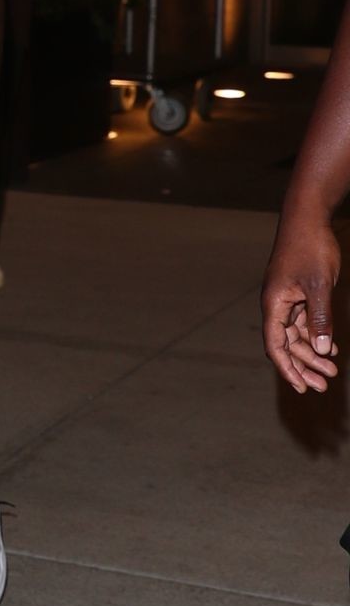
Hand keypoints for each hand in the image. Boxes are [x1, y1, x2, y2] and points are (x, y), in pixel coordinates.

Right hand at [262, 213, 340, 392]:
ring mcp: (287, 299)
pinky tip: (330, 347)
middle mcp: (276, 305)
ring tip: (331, 370)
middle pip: (287, 344)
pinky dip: (316, 335)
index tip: (301, 388)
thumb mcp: (319, 286)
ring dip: (313, 353)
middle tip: (323, 385)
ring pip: (297, 335)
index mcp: (274, 304)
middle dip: (304, 366)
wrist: (308, 217)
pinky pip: (304, 321)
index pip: (276, 345)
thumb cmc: (310, 247)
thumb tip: (322, 350)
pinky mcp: (297, 292)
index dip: (288, 369)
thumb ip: (320, 319)